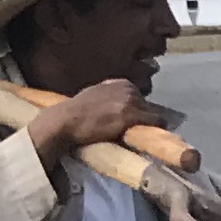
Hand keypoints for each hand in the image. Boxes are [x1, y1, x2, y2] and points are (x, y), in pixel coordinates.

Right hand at [23, 79, 147, 170]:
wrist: (65, 121)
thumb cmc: (75, 112)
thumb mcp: (94, 95)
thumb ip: (109, 96)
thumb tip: (119, 106)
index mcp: (118, 82)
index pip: (138, 95)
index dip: (137, 109)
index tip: (132, 119)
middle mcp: (127, 88)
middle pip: (147, 104)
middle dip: (143, 116)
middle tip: (134, 129)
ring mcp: (131, 101)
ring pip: (153, 113)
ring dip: (148, 125)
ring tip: (138, 135)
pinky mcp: (132, 115)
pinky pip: (156, 121)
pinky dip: (154, 130)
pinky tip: (147, 137)